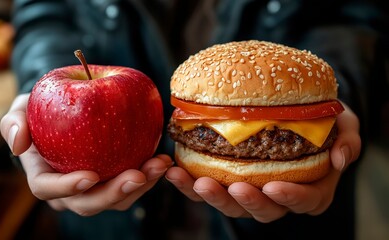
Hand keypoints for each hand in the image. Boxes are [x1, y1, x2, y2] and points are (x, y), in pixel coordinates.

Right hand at [0, 93, 172, 215]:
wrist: (66, 112)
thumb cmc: (40, 111)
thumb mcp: (21, 109)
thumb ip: (14, 122)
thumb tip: (18, 144)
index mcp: (44, 177)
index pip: (49, 189)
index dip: (67, 188)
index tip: (90, 176)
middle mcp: (70, 190)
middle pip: (89, 203)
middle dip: (114, 194)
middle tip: (137, 176)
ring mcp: (96, 187)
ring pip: (117, 199)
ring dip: (141, 185)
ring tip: (159, 164)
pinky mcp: (116, 178)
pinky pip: (133, 184)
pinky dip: (149, 174)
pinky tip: (163, 158)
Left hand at [165, 103, 360, 222]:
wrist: (295, 115)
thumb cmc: (322, 123)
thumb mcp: (344, 124)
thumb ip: (347, 140)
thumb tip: (340, 158)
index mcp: (311, 191)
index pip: (304, 202)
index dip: (290, 198)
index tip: (273, 187)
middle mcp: (279, 198)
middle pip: (262, 210)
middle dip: (243, 202)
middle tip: (228, 187)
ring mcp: (251, 192)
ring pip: (231, 204)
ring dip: (211, 197)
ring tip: (193, 180)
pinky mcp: (227, 182)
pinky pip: (208, 188)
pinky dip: (190, 183)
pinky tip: (175, 170)